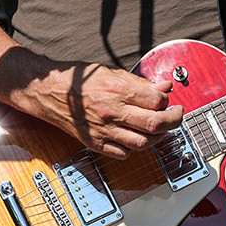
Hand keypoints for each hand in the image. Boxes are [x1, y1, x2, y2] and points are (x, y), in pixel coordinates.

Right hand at [28, 62, 183, 158]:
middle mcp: (112, 112)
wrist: (49, 92)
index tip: (168, 99)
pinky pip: (124, 153)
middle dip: (173, 121)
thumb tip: (164, 87)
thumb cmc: (78, 80)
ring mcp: (104, 130)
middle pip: (155, 124)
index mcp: (117, 91)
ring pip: (143, 143)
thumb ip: (140, 82)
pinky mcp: (96, 143)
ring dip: (157, 137)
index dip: (167, 100)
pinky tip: (137, 138)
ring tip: (159, 129)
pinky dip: (135, 148)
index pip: (156, 100)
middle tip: (176, 116)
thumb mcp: (111, 72)